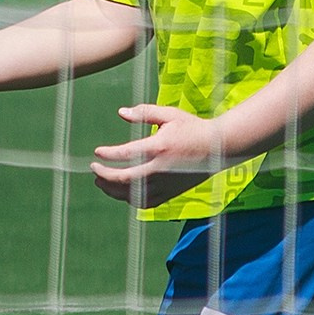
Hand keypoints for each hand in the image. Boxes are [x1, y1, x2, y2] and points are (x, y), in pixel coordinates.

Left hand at [90, 105, 237, 208]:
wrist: (218, 148)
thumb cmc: (193, 128)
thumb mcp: (169, 115)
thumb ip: (144, 112)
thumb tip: (120, 112)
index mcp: (159, 147)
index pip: (125, 155)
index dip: (108, 155)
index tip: (97, 152)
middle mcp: (160, 169)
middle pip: (124, 179)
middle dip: (104, 176)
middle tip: (94, 169)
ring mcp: (165, 184)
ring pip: (132, 194)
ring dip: (113, 190)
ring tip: (102, 182)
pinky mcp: (170, 193)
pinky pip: (145, 202)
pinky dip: (130, 198)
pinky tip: (122, 191)